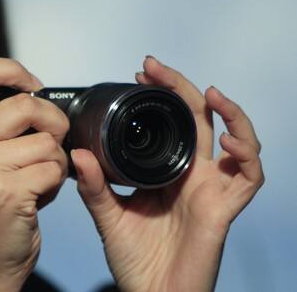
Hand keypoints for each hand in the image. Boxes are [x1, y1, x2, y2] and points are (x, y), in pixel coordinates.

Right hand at [0, 58, 68, 291]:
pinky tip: (37, 196)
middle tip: (52, 141)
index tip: (33, 87)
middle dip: (54, 122)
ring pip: (47, 141)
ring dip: (55, 160)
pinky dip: (57, 182)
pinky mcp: (4, 191)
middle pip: (26, 104)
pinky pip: (54, 168)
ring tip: (36, 178)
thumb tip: (35, 91)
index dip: (12, 70)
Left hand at [72, 56, 263, 291]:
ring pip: (236, 141)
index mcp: (166, 171)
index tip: (140, 74)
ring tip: (209, 93)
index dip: (162, 95)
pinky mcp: (224, 210)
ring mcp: (210, 190)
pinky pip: (249, 179)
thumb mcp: (108, 215)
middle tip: (156, 67)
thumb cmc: (133, 259)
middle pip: (199, 120)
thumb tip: (77, 153)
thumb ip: (94, 186)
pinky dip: (246, 157)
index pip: (171, 122)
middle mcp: (192, 175)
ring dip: (229, 114)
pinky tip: (229, 143)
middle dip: (181, 89)